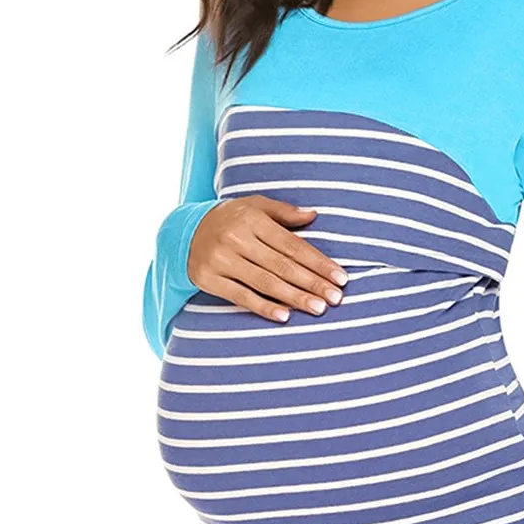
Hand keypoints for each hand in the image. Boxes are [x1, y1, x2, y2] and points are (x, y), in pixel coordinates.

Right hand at [188, 195, 348, 321]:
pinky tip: (285, 316)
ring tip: (319, 308)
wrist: (183, 233)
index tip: (340, 277)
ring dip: (295, 298)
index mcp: (252, 219)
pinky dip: (264, 308)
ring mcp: (221, 260)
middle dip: (312, 283)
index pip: (293, 244)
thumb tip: (314, 215)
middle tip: (336, 298)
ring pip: (265, 283)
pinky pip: (241, 297)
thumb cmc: (230, 220)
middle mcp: (236, 238)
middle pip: (282, 265)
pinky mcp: (208, 279)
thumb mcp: (254, 206)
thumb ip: (284, 212)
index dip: (318, 262)